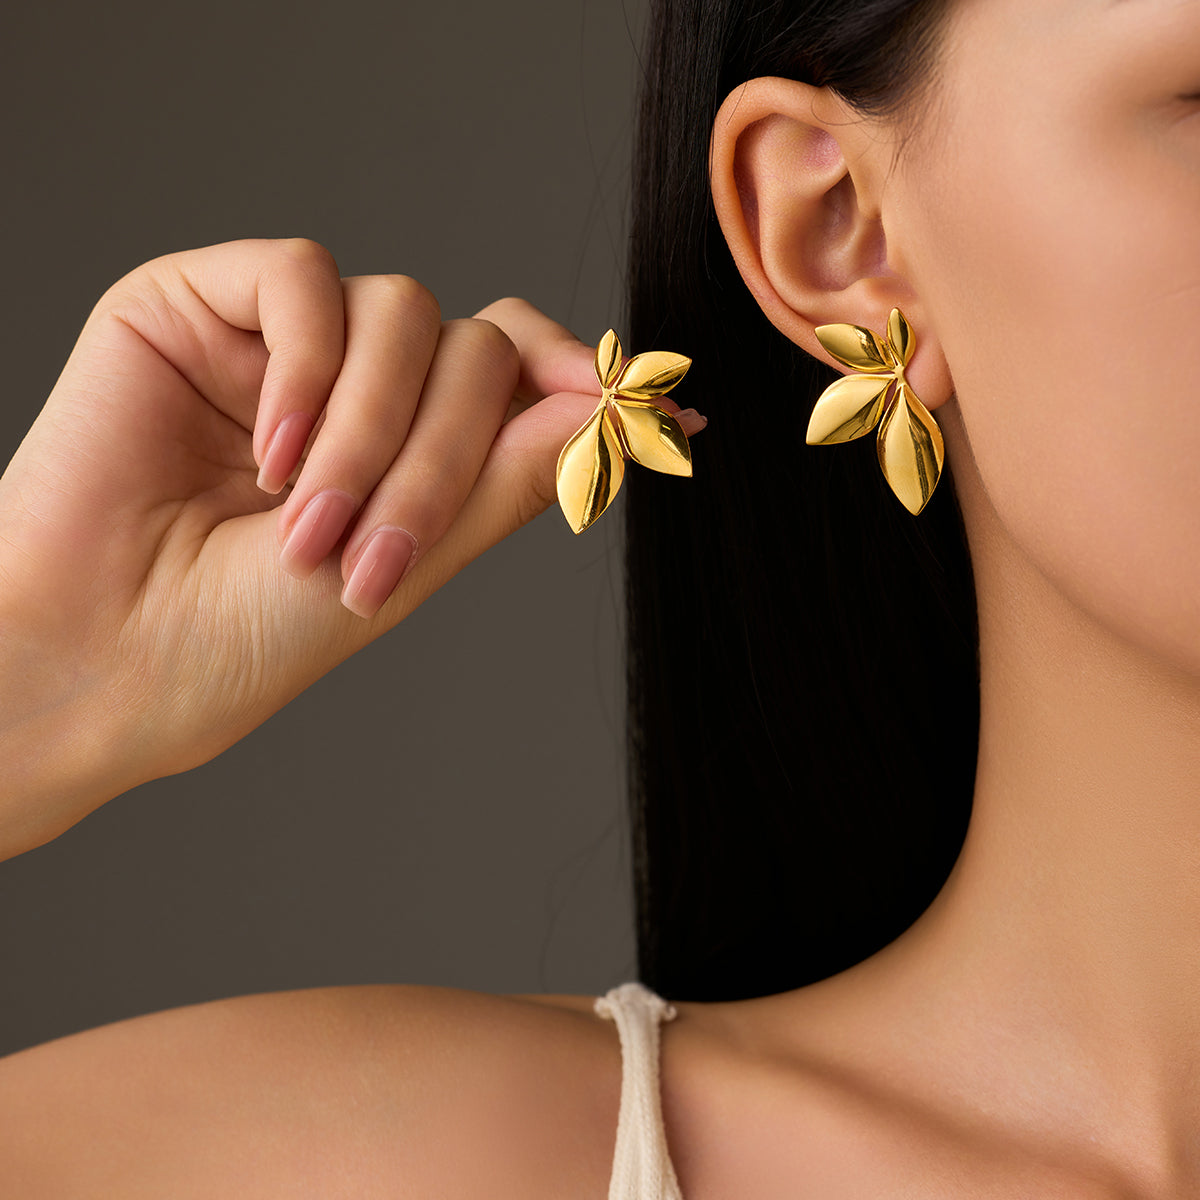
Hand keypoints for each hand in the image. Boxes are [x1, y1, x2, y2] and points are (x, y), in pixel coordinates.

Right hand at [0, 238, 703, 854]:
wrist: (104, 660)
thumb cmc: (240, 638)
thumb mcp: (409, 564)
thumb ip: (505, 477)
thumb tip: (612, 408)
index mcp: (407, 446)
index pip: (517, 371)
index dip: (587, 380)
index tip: (672, 413)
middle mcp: (357, 386)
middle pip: (476, 349)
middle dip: (448, 455)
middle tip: (378, 553)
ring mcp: (283, 343)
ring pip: (404, 309)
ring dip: (372, 428)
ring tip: (305, 519)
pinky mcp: (199, 304)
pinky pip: (300, 277)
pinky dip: (307, 368)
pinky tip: (267, 451)